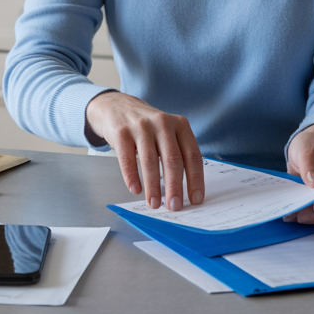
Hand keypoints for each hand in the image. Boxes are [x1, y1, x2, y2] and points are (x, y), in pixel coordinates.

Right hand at [84, 91, 204, 210]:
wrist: (117, 107)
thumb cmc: (148, 128)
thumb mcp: (168, 133)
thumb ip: (177, 154)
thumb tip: (183, 191)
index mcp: (180, 125)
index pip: (193, 155)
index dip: (195, 179)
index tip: (195, 199)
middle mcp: (163, 123)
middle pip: (173, 159)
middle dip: (175, 186)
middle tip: (175, 206)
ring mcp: (141, 126)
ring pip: (150, 161)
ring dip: (153, 186)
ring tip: (154, 203)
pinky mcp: (121, 132)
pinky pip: (127, 158)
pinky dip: (131, 176)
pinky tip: (135, 189)